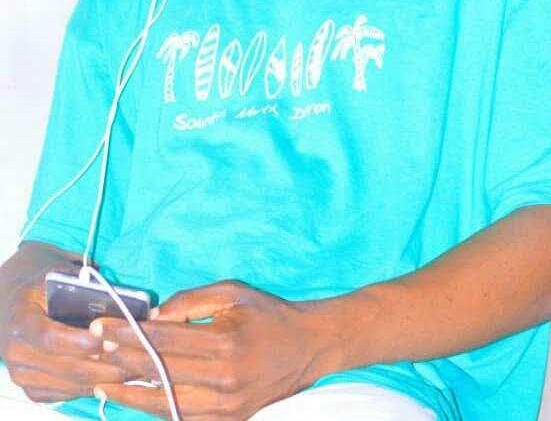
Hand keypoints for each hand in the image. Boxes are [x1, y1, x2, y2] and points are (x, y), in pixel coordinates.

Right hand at [0, 278, 131, 402]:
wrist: (19, 306)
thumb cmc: (45, 287)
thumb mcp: (58, 275)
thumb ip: (82, 286)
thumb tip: (119, 299)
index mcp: (22, 320)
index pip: (51, 337)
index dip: (82, 342)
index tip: (113, 340)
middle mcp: (16, 351)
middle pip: (64, 367)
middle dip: (103, 365)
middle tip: (133, 359)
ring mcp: (22, 375)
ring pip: (68, 385)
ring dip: (102, 379)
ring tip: (131, 369)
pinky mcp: (32, 389)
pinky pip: (65, 394)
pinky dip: (91, 387)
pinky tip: (114, 377)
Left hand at [91, 281, 323, 420]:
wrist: (308, 346)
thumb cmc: (268, 313)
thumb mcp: (232, 292)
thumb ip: (190, 301)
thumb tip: (152, 317)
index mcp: (224, 342)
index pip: (162, 339)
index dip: (127, 333)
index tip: (100, 327)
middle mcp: (222, 379)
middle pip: (158, 371)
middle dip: (121, 360)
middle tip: (92, 351)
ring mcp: (225, 407)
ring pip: (165, 403)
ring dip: (130, 395)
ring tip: (103, 385)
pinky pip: (183, 418)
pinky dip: (157, 410)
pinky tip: (137, 401)